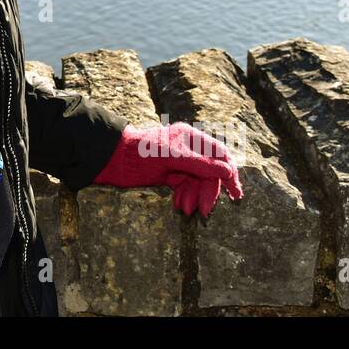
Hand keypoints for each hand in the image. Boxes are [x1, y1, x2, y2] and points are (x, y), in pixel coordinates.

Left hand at [92, 123, 242, 217]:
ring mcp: (179, 163)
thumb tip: (228, 171)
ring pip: (197, 183)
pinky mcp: (169, 175)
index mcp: (191, 138)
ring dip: (194, 197)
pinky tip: (179, 206)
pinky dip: (184, 197)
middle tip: (205, 211)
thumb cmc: (141, 152)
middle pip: (209, 172)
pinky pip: (185, 188)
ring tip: (187, 210)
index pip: (219, 155)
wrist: (112, 160)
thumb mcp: (173, 157)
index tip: (235, 193)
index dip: (228, 173)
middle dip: (208, 191)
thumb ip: (201, 164)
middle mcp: (188, 149)